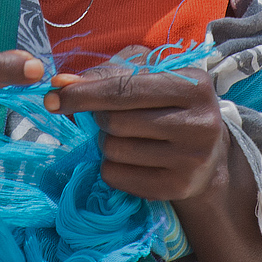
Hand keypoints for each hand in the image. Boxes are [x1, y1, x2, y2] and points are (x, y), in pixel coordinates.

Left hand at [49, 44, 228, 201]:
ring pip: (114, 150)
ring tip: (125, 136)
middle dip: (99, 118)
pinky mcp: (177, 188)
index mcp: (194, 86)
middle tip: (107, 117)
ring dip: (105, 142)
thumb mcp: (150, 76)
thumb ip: (108, 74)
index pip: (125, 89)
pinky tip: (129, 158)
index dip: (84, 92)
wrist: (208, 153)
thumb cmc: (169, 104)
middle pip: (116, 121)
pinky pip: (117, 176)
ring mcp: (190, 160)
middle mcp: (198, 123)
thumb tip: (61, 83)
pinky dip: (111, 166)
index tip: (54, 95)